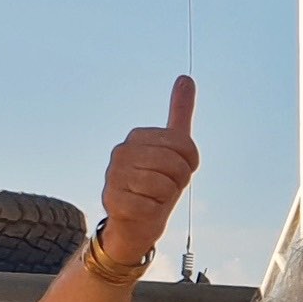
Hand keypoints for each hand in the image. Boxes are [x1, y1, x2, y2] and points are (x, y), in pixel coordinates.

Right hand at [100, 76, 197, 265]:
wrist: (136, 224)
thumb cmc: (157, 185)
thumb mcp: (173, 149)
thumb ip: (179, 114)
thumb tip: (186, 77)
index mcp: (137, 137)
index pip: (185, 144)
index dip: (190, 163)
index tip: (178, 170)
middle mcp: (121, 152)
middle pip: (176, 164)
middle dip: (179, 181)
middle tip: (166, 187)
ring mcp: (113, 176)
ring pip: (164, 185)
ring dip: (166, 197)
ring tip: (153, 198)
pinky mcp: (112, 201)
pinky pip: (152, 205)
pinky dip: (153, 212)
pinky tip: (143, 210)